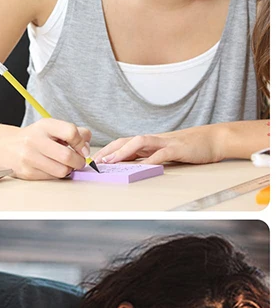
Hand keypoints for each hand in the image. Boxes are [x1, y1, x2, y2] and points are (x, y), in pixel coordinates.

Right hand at [7, 119, 92, 179]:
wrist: (5, 147)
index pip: (71, 132)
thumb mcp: (51, 128)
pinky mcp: (27, 172)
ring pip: (61, 170)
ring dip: (68, 170)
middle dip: (78, 161)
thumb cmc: (33, 138)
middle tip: (78, 161)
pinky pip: (52, 178)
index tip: (82, 149)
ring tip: (65, 165)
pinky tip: (53, 168)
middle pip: (67, 156)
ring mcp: (29, 157)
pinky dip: (57, 175)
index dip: (81, 143)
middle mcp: (34, 140)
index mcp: (44, 126)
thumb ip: (73, 132)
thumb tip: (86, 145)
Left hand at [95, 125, 221, 166]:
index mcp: (149, 142)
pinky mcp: (178, 148)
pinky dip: (149, 160)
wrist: (214, 140)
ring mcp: (165, 142)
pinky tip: (140, 168)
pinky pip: (161, 154)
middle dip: (109, 151)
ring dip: (122, 152)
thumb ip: (148, 157)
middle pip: (126, 141)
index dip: (108, 151)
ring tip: (110, 162)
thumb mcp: (164, 152)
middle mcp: (154, 140)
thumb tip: (130, 166)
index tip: (93, 161)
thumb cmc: (188, 148)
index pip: (123, 143)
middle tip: (94, 162)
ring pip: (139, 143)